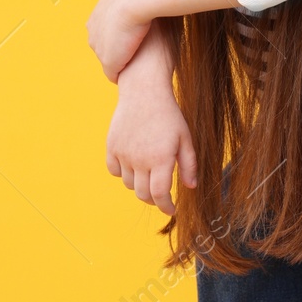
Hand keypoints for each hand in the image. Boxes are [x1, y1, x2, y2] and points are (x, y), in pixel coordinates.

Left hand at [86, 0, 151, 81]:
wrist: (134, 2)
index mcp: (96, 17)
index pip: (104, 30)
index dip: (118, 33)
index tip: (132, 35)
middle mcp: (93, 33)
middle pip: (103, 46)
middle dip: (117, 48)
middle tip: (136, 50)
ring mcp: (100, 49)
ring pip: (109, 60)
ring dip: (120, 62)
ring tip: (137, 64)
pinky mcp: (109, 63)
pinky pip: (113, 74)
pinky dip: (121, 76)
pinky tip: (132, 76)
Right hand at [106, 57, 195, 215]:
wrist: (144, 91)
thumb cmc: (168, 115)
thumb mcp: (185, 139)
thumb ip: (189, 165)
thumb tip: (190, 187)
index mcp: (160, 159)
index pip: (159, 195)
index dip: (166, 207)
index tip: (171, 209)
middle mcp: (140, 159)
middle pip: (143, 194)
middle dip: (153, 199)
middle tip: (161, 195)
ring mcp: (123, 153)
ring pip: (128, 184)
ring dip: (139, 185)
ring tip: (148, 174)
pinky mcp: (112, 146)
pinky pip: (114, 170)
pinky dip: (122, 173)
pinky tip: (132, 165)